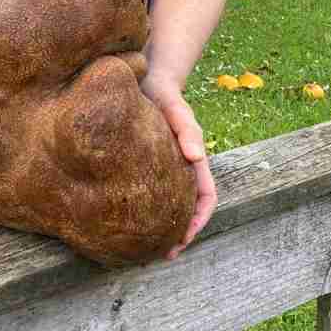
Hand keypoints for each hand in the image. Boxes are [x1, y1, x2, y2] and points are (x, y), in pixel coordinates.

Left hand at [140, 72, 216, 258]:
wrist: (143, 76)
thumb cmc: (162, 92)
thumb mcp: (175, 107)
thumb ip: (187, 128)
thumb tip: (196, 156)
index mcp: (193, 158)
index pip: (205, 196)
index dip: (198, 221)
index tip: (183, 239)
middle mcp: (180, 166)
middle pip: (186, 207)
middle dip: (179, 233)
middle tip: (162, 254)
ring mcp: (161, 165)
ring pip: (166, 202)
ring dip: (161, 225)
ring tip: (143, 246)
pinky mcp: (141, 161)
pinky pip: (146, 191)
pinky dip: (143, 208)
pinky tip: (125, 218)